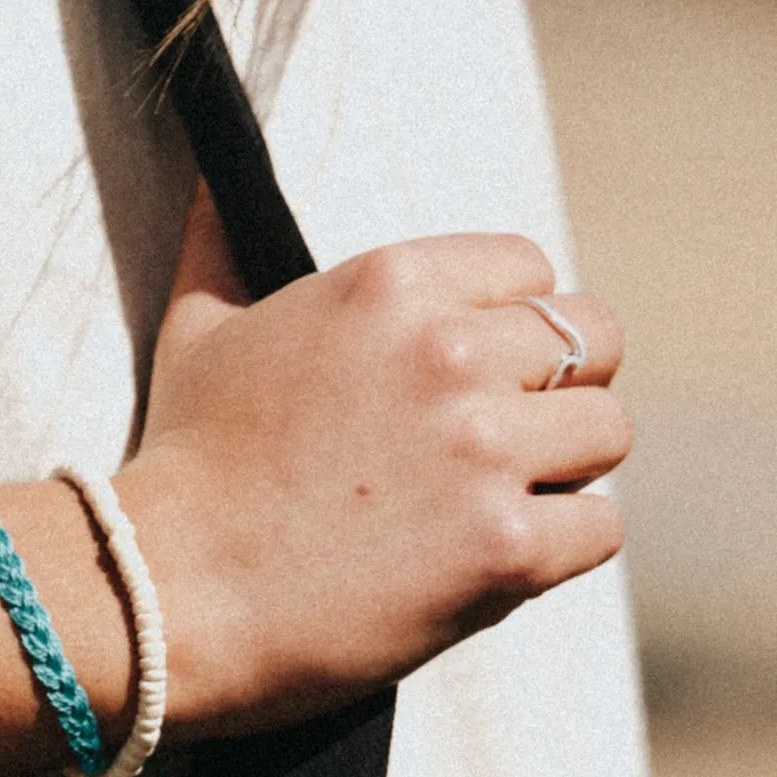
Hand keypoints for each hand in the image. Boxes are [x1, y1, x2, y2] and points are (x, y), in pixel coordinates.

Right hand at [114, 186, 629, 736]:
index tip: (487, 373)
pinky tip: (505, 561)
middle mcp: (450, 352)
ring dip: (570, 471)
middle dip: (564, 390)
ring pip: (608, 432)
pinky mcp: (505, 548)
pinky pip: (598, 530)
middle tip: (515, 441)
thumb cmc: (183, 470)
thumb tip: (214, 181)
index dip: (519, 324)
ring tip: (508, 502)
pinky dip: (564, 548)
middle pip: (594, 341)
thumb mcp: (198, 331)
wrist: (169, 596)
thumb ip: (221, 246)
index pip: (530, 269)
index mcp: (391, 283)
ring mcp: (484, 451)